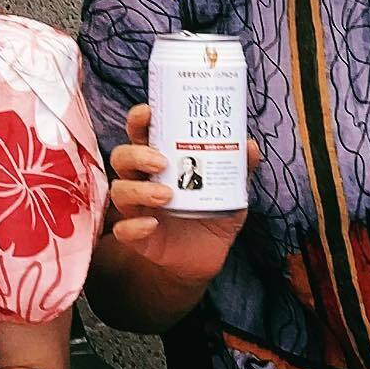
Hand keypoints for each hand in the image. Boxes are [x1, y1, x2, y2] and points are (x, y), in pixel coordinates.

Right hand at [104, 101, 252, 287]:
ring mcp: (137, 208)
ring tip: (166, 195)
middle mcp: (143, 180)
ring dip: (139, 189)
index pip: (140, 134)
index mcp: (160, 161)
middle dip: (137, 154)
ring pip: (120, 190)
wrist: (209, 256)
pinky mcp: (137, 236)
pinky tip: (152, 225)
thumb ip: (238, 166)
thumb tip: (249, 145)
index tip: (149, 113)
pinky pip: (122, 230)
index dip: (139, 120)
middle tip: (162, 161)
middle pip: (121, 157)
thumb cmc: (213, 213)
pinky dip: (134, 226)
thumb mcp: (231, 188)